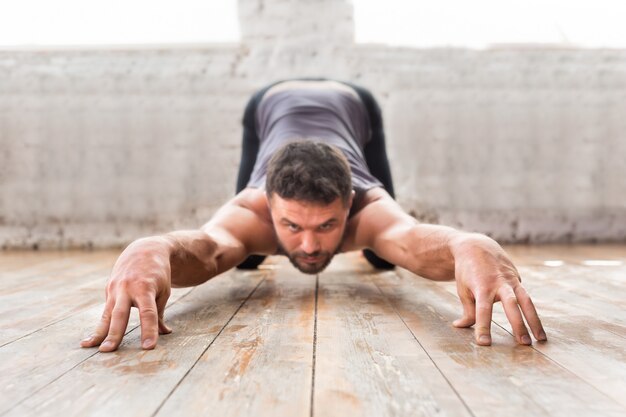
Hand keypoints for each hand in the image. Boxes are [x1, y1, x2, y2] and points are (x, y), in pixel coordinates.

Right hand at [80, 237, 172, 351]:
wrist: (144, 250)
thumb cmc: (158, 274)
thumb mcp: (163, 291)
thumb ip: (159, 313)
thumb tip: (164, 333)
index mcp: (146, 288)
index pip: (148, 313)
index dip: (148, 330)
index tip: (149, 347)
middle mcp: (128, 288)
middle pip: (121, 314)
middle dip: (115, 333)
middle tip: (109, 350)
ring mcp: (116, 289)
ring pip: (107, 314)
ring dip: (100, 333)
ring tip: (91, 348)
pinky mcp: (109, 290)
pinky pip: (105, 312)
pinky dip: (99, 327)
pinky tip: (89, 342)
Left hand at [450, 234, 546, 345]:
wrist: (476, 246)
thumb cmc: (467, 272)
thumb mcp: (463, 290)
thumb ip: (467, 311)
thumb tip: (461, 327)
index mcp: (481, 287)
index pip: (482, 311)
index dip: (483, 327)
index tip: (484, 343)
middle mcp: (499, 283)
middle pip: (511, 305)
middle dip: (518, 324)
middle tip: (524, 343)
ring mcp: (511, 280)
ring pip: (527, 300)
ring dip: (535, 320)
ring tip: (541, 339)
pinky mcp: (517, 278)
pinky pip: (524, 296)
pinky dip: (530, 311)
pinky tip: (534, 326)